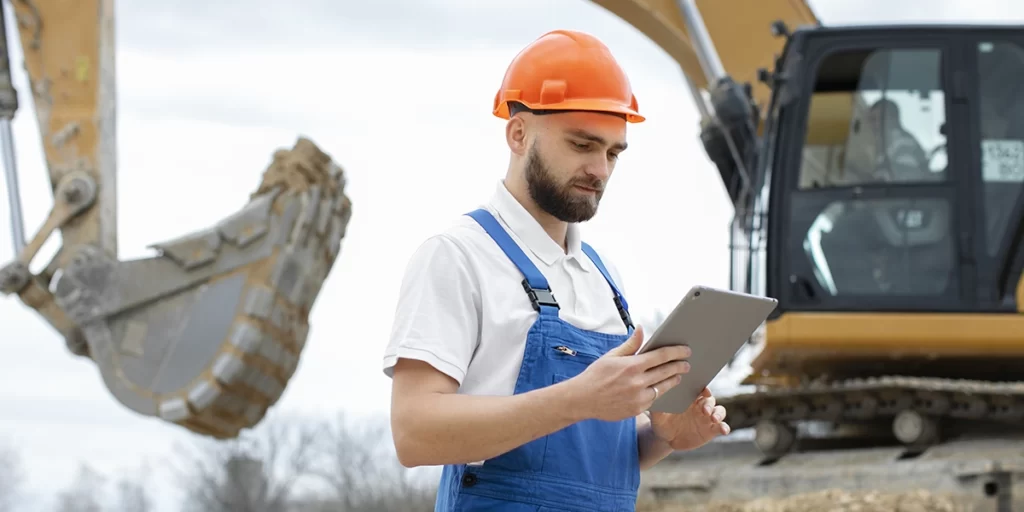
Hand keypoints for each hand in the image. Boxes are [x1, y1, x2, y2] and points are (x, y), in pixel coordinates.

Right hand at [565, 325, 691, 421]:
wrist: (583, 399)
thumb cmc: (596, 375)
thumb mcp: (611, 356)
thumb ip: (630, 344)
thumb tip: (641, 329)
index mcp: (632, 365)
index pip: (661, 356)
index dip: (676, 352)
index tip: (686, 350)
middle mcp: (637, 382)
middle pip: (666, 371)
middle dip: (680, 366)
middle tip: (687, 363)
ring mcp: (638, 397)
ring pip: (663, 387)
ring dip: (673, 380)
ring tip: (678, 376)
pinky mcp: (637, 409)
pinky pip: (654, 399)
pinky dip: (660, 392)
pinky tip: (662, 388)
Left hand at [649, 387, 729, 450]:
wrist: (665, 439)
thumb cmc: (661, 422)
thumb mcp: (657, 415)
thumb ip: (657, 406)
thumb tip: (654, 395)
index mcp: (689, 398)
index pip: (699, 389)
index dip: (704, 389)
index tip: (704, 391)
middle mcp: (700, 406)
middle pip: (710, 400)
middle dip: (709, 403)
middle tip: (704, 410)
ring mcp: (707, 418)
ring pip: (719, 411)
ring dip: (719, 413)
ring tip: (713, 418)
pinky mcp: (710, 430)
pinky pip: (721, 427)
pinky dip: (724, 427)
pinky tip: (724, 430)